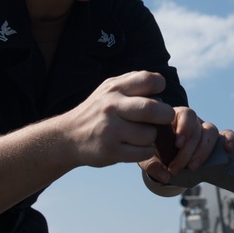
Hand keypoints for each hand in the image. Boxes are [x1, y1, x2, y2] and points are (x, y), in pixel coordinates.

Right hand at [59, 70, 174, 168]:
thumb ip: (131, 82)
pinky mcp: (111, 150)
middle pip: (153, 109)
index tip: (157, 95)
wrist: (67, 137)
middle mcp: (111, 107)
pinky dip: (146, 151)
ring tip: (141, 135)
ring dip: (152, 136)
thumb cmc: (97, 112)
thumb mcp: (108, 89)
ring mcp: (111, 130)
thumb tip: (159, 82)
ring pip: (150, 134)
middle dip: (166, 115)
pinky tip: (136, 147)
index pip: (149, 80)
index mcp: (114, 89)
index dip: (160, 87)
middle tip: (164, 118)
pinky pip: (144, 152)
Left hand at [139, 109, 233, 185]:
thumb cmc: (152, 150)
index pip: (185, 114)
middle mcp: (190, 121)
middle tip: (177, 168)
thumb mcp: (146, 156)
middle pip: (196, 128)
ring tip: (193, 167)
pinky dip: (230, 139)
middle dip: (188, 151)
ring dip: (203, 151)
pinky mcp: (214, 139)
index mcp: (173, 117)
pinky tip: (227, 149)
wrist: (160, 154)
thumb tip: (166, 176)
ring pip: (210, 132)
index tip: (177, 144)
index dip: (184, 128)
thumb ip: (152, 165)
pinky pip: (227, 134)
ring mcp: (203, 129)